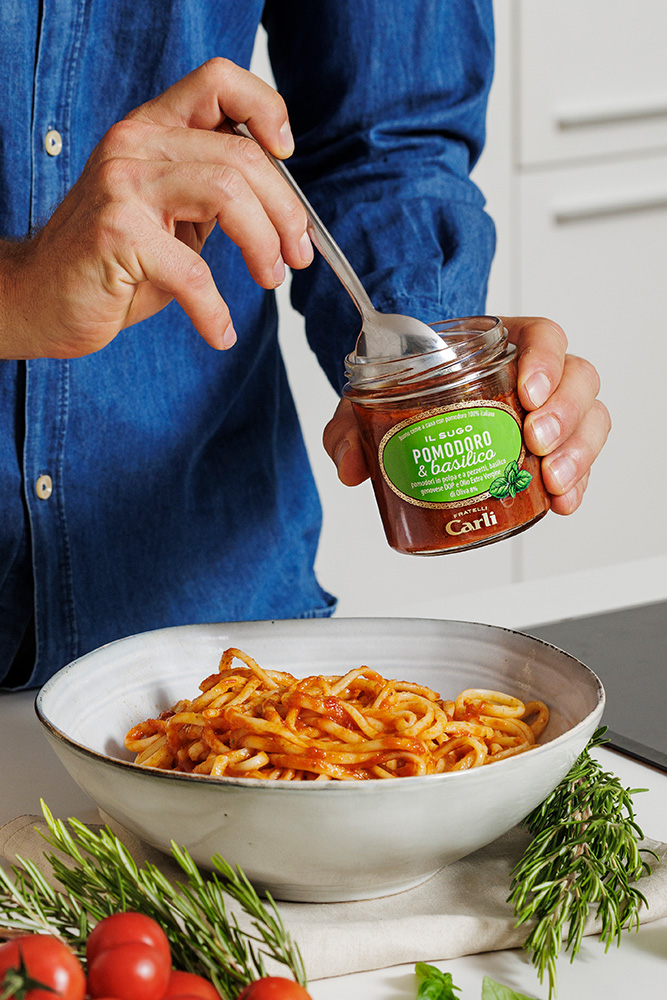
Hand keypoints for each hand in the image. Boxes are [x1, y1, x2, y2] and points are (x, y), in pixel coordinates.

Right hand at [0, 58, 312, 359]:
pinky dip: (215, 310)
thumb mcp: (172, 216)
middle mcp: (135, 144)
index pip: (218, 83)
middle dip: (286, 213)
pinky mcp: (116, 233)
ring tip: (269, 279)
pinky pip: (192, 272)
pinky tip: (219, 332)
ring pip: (228, 196)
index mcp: (152, 130)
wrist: (42, 297)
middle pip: (241, 155)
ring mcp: (123, 185)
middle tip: (296, 255)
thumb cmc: (112, 261)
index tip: (287, 158)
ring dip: (264, 246)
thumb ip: (215, 195)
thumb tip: (286, 208)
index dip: (265, 109)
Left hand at [323, 316, 610, 515]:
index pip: (544, 336)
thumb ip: (351, 428)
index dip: (545, 360)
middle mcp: (535, 374)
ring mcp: (548, 412)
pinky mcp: (551, 449)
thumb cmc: (404, 395)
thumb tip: (351, 465)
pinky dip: (577, 481)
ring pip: (590, 417)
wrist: (409, 415)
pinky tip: (562, 502)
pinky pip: (580, 459)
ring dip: (577, 450)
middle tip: (534, 442)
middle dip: (565, 414)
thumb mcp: (371, 403)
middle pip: (578, 378)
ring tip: (550, 480)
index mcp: (500, 345)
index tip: (527, 391)